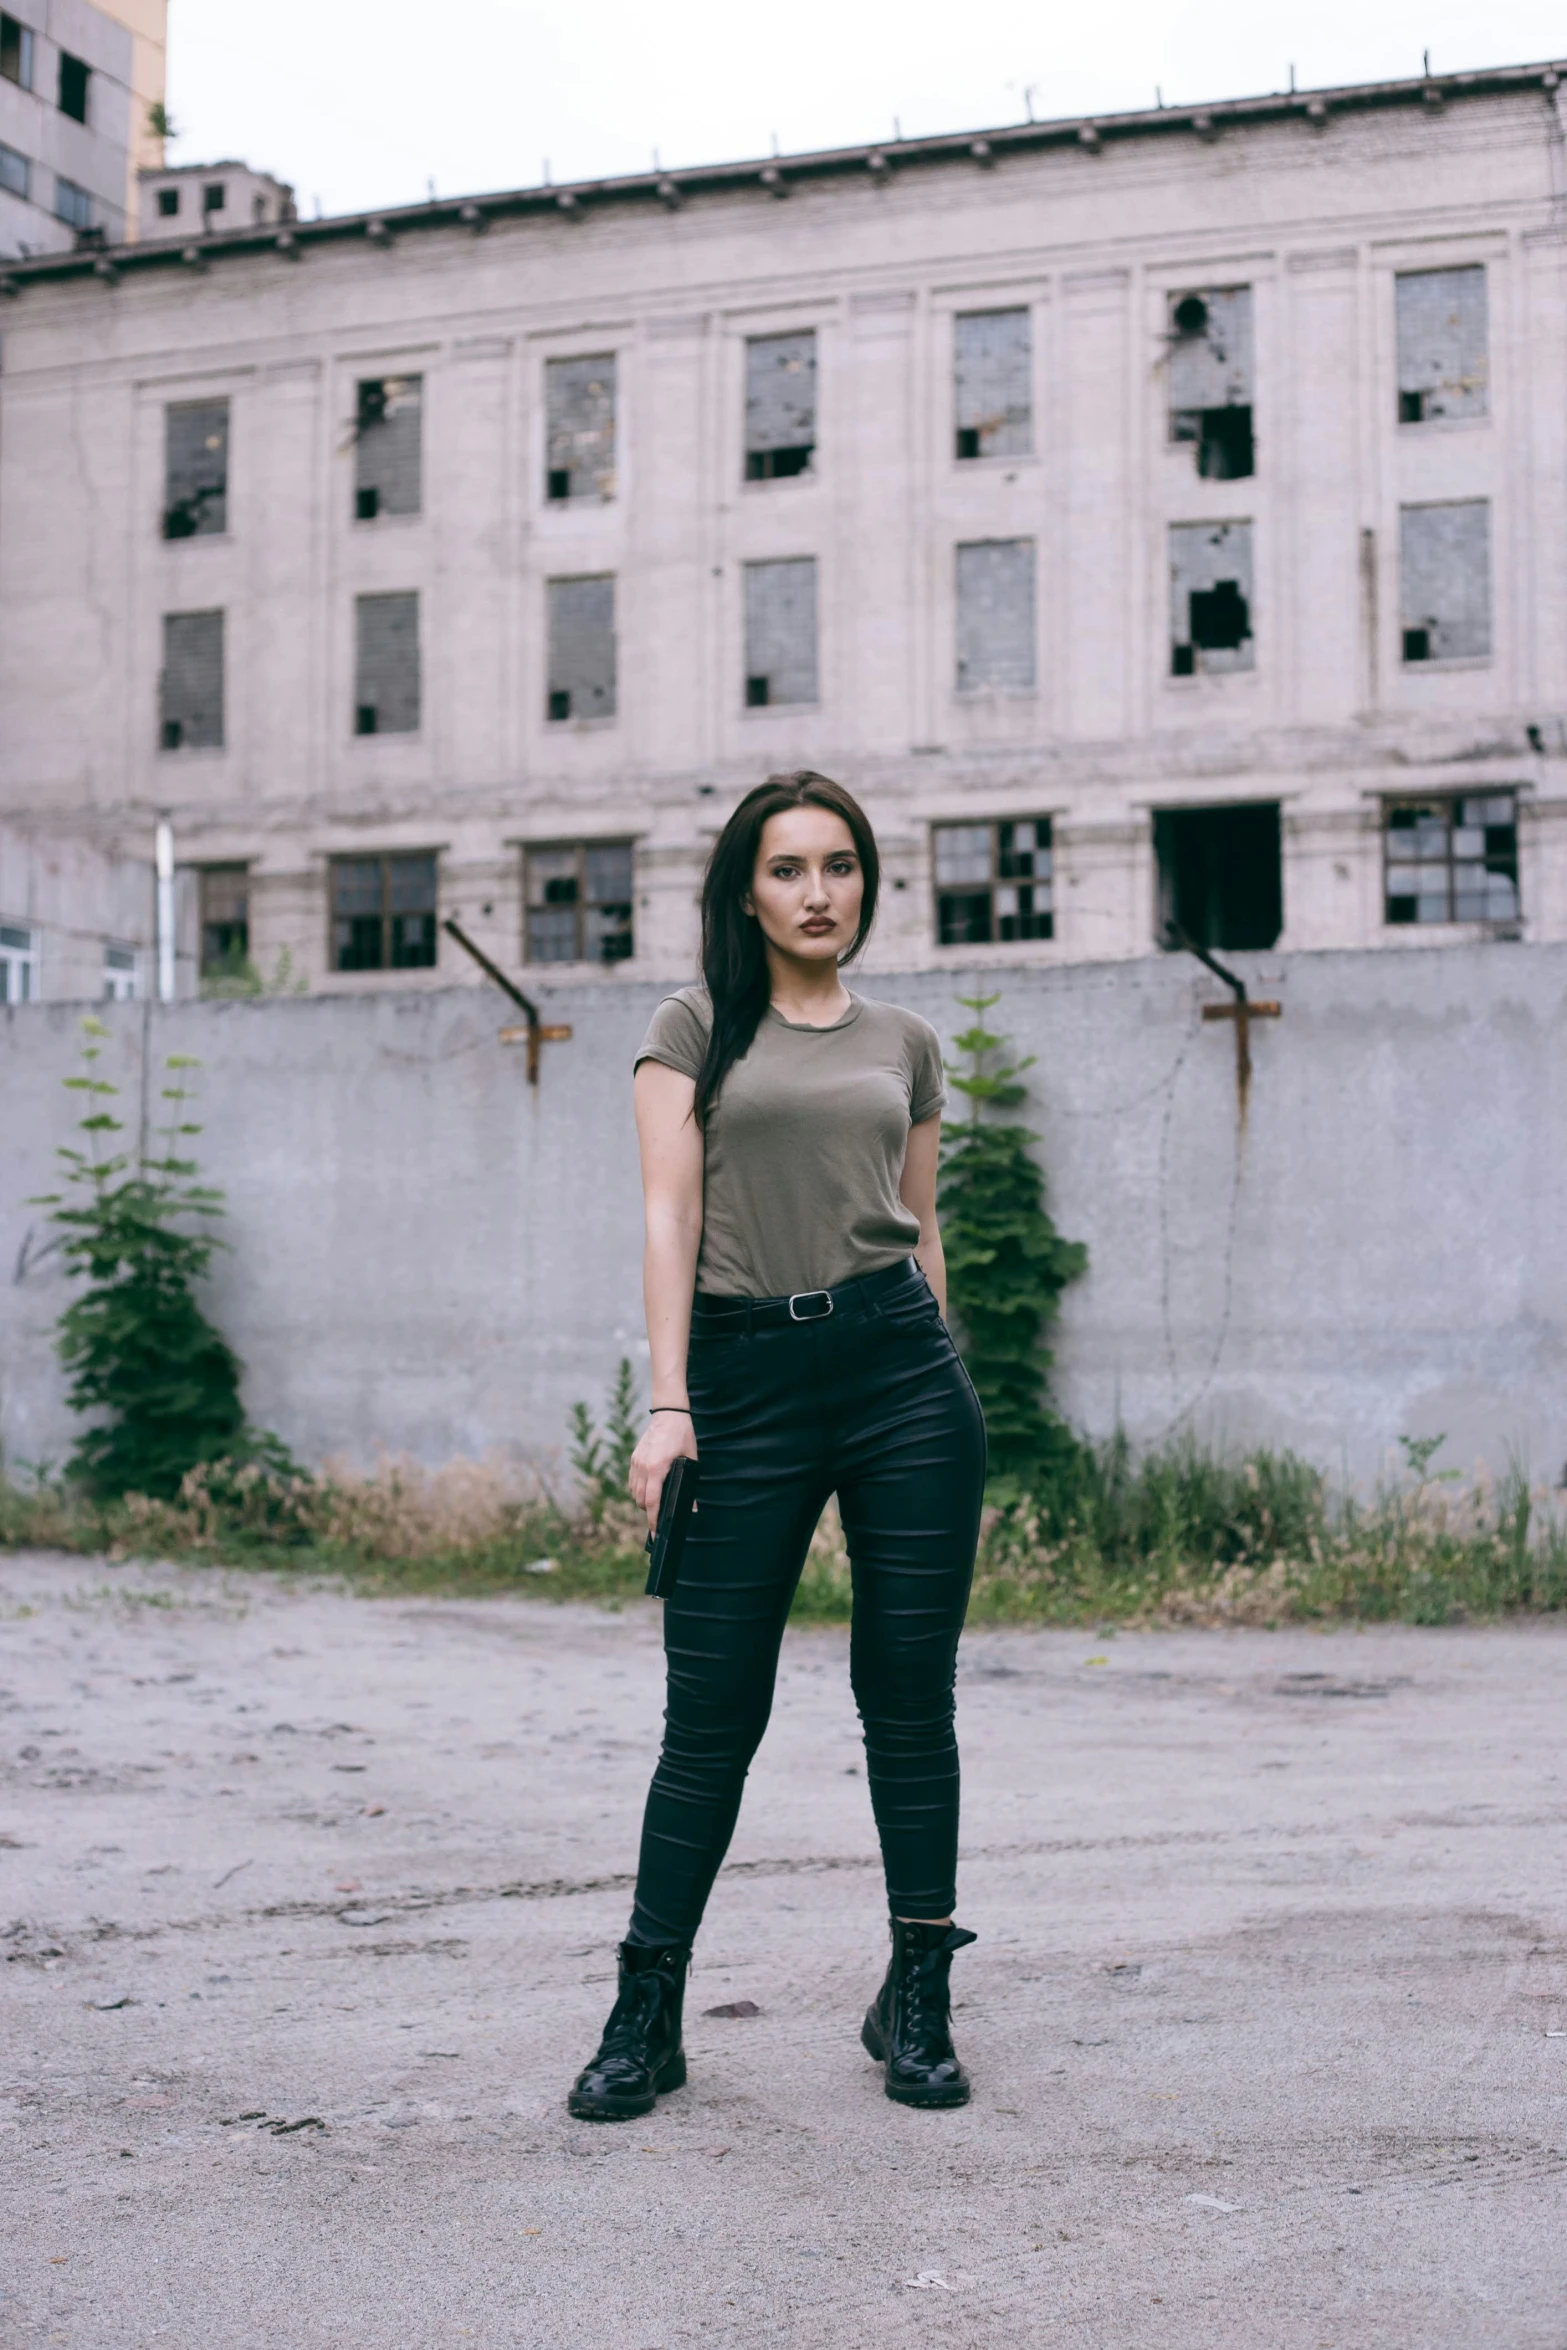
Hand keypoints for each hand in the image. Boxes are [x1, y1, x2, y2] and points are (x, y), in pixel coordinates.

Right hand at [629, 1412, 697, 1532]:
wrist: (668, 1414)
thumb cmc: (682, 1435)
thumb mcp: (690, 1460)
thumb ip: (689, 1484)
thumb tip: (692, 1508)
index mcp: (657, 1468)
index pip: (652, 1501)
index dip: (654, 1519)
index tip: (656, 1532)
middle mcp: (643, 1467)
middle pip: (640, 1500)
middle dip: (649, 1512)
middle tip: (659, 1519)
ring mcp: (636, 1462)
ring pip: (634, 1492)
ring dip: (642, 1501)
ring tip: (654, 1506)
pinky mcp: (634, 1458)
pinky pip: (632, 1481)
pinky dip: (638, 1490)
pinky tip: (647, 1491)